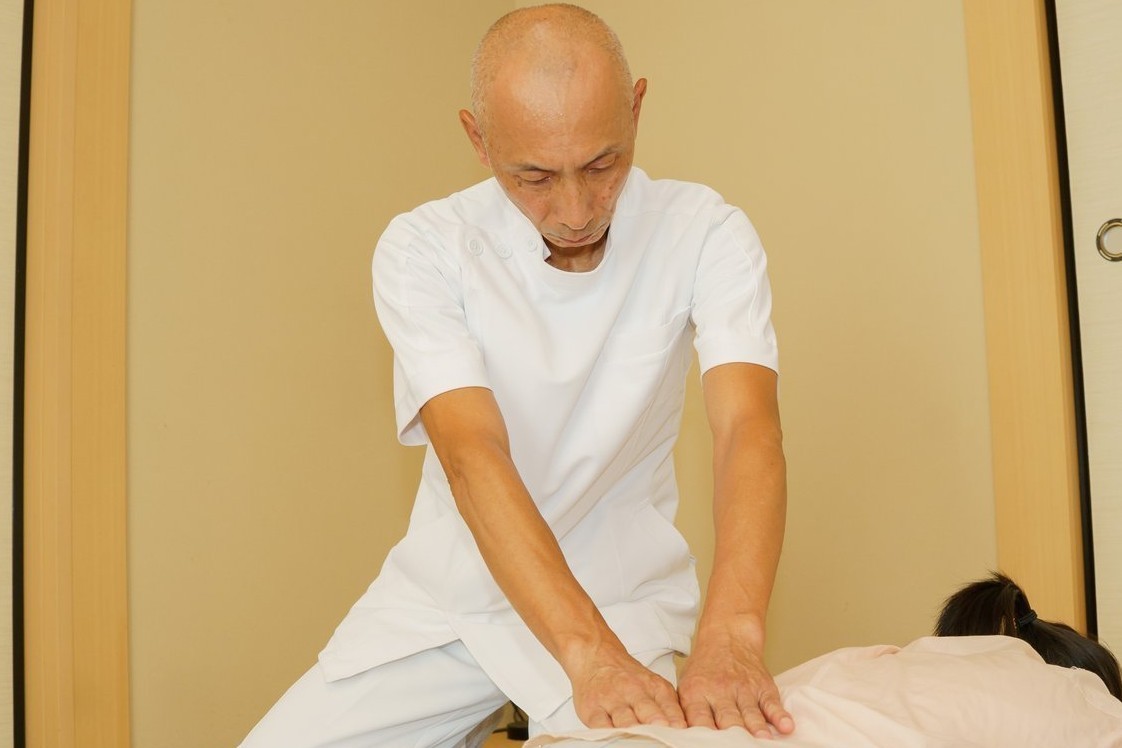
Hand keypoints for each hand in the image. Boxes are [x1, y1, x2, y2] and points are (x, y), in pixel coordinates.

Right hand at [567, 644, 687, 728]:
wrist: (596, 656)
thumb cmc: (628, 677)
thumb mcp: (654, 685)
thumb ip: (669, 707)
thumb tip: (683, 731)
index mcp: (654, 687)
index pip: (669, 706)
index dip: (676, 721)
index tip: (682, 732)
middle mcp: (633, 691)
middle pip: (647, 711)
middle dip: (656, 722)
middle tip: (663, 731)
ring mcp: (611, 700)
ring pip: (624, 718)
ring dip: (633, 729)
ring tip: (641, 738)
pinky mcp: (591, 709)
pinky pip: (599, 724)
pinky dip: (607, 732)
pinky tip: (614, 737)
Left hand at [677, 630, 794, 737]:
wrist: (727, 637)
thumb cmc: (705, 668)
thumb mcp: (687, 686)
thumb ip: (688, 713)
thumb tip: (684, 737)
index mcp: (697, 693)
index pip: (699, 719)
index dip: (704, 735)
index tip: (707, 746)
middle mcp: (720, 691)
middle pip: (727, 719)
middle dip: (731, 736)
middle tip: (735, 747)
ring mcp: (743, 689)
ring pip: (750, 713)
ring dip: (756, 728)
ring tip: (761, 741)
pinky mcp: (762, 687)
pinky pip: (772, 703)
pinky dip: (779, 715)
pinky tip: (785, 726)